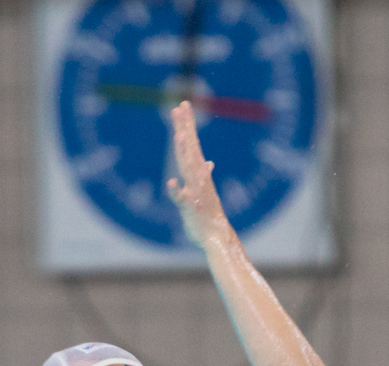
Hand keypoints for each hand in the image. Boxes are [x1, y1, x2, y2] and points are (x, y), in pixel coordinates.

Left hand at [165, 101, 232, 249]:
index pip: (192, 144)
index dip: (187, 125)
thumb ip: (203, 176)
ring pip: (188, 169)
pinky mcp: (190, 208)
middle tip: (181, 106)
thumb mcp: (206, 192)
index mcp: (199, 174)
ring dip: (183, 153)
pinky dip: (178, 190)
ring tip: (178, 136)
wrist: (216, 237)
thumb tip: (208, 163)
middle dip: (186, 127)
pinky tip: (172, 182)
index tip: (183, 106)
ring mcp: (195, 192)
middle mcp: (198, 178)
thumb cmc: (209, 215)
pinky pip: (183, 199)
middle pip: (190, 149)